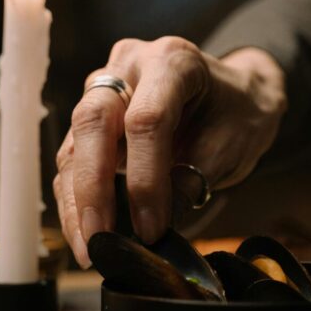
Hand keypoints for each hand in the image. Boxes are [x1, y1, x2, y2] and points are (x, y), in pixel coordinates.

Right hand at [54, 37, 286, 267]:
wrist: (235, 96)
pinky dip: (75, 199)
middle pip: (93, 122)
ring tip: (88, 249)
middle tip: (99, 239)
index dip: (145, 179)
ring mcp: (103, 89)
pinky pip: (73, 160)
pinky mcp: (90, 118)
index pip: (146, 119)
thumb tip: (153, 232)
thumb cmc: (238, 114)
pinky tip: (85, 234)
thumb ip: (192, 181)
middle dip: (92, 188)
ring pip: (74, 144)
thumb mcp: (231, 145)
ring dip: (76, 201)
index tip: (152, 228)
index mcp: (172, 60)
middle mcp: (128, 66)